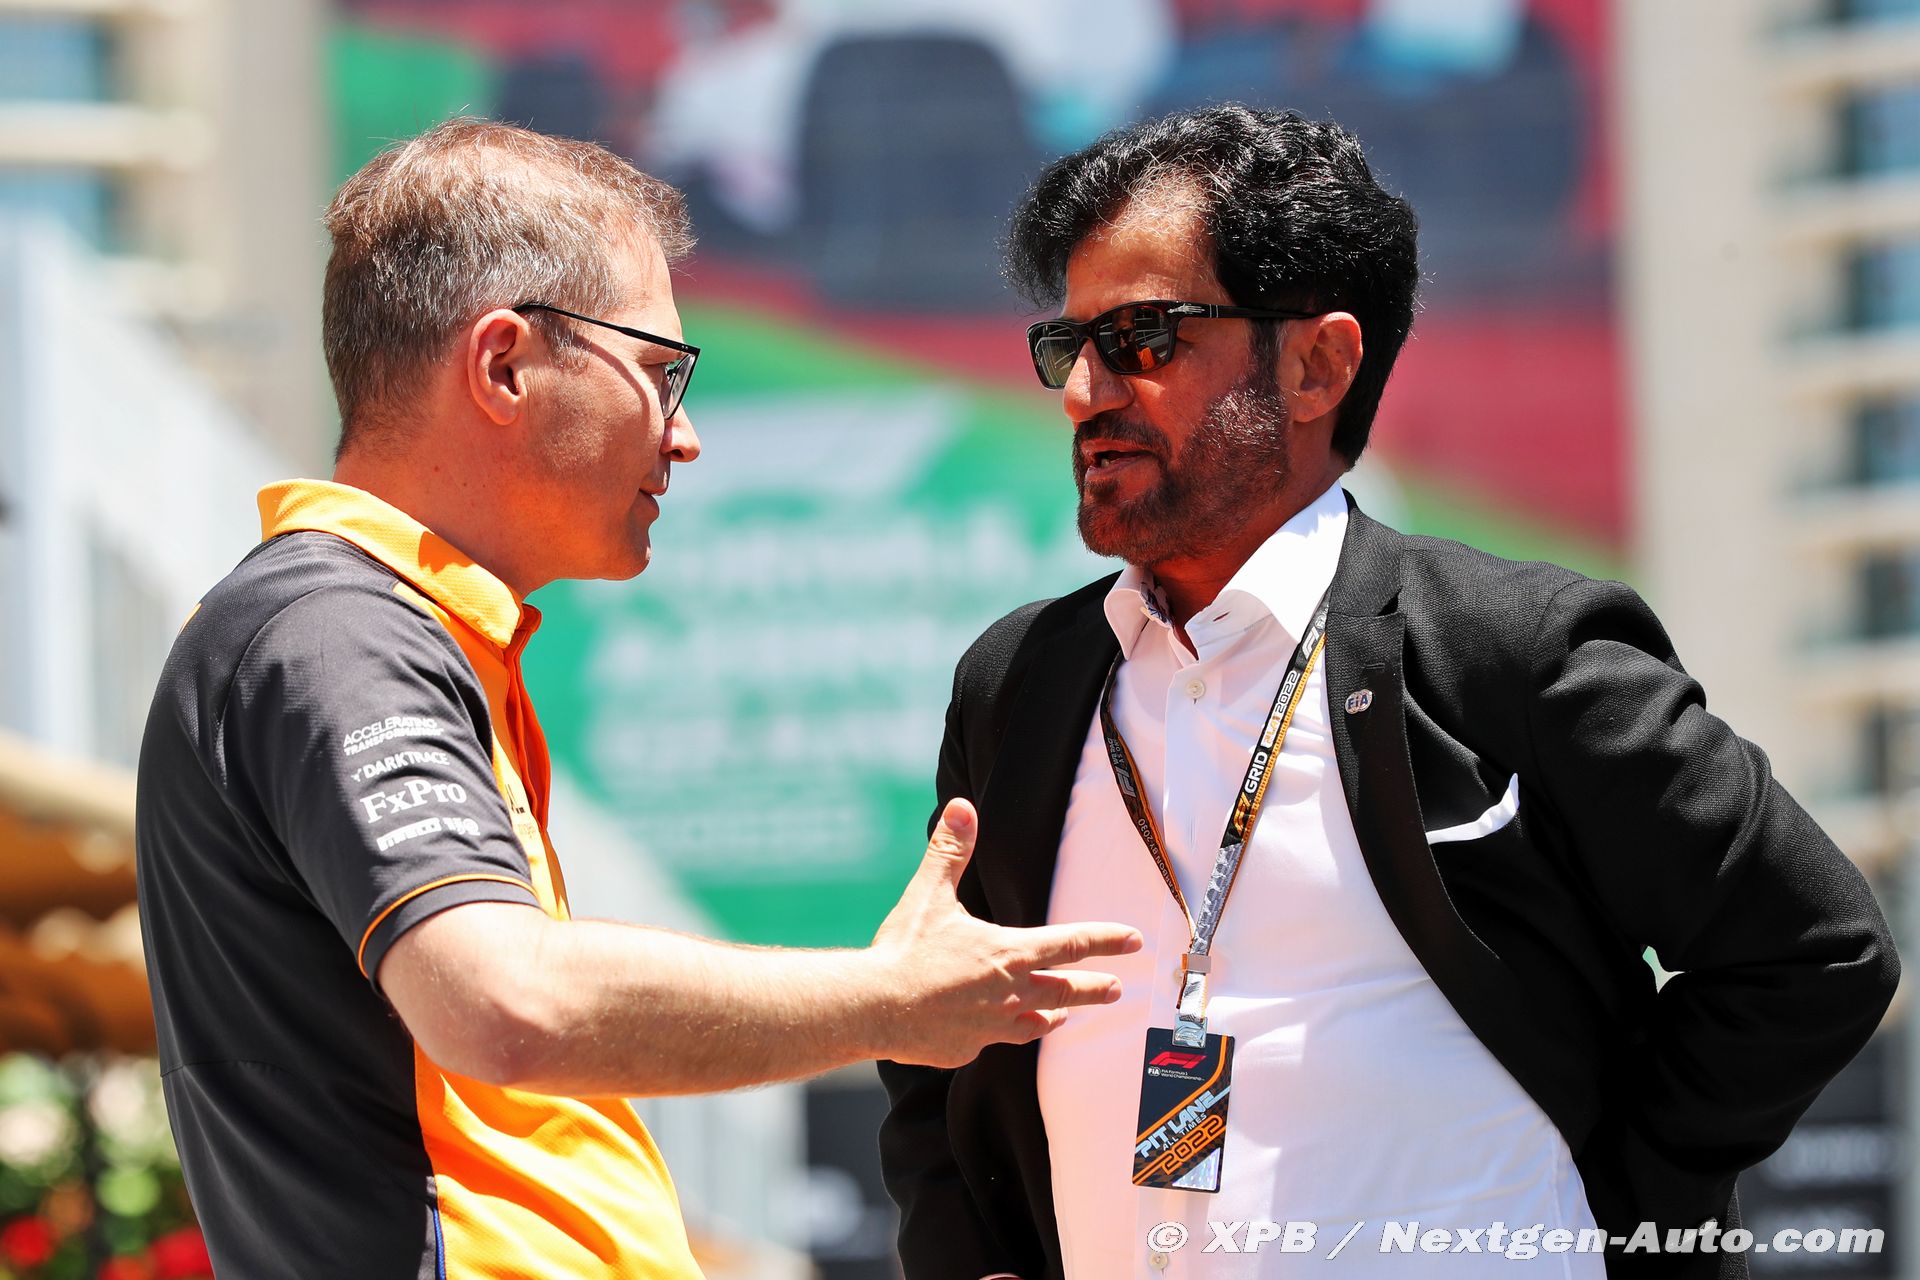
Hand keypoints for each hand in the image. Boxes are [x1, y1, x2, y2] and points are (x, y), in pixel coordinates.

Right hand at [869, 798, 1140, 1067]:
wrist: (873, 1008)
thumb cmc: (903, 950)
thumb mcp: (929, 894)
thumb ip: (950, 851)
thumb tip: (963, 808)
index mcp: (1007, 953)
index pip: (1070, 943)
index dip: (1106, 940)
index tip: (1134, 941)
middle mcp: (1009, 993)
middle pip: (1065, 990)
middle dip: (1094, 989)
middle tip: (1116, 989)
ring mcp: (990, 1026)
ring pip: (1036, 1022)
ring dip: (1055, 1015)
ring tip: (1064, 1016)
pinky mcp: (966, 1049)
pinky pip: (994, 1041)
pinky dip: (1004, 1033)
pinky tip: (1001, 1031)